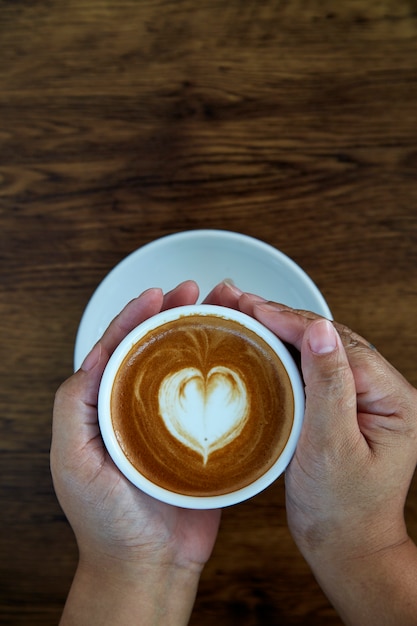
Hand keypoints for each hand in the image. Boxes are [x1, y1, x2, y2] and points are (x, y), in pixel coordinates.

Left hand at [51, 281, 220, 624]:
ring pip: (190, 366)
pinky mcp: (205, 439)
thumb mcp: (72, 458)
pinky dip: (230, 372)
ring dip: (208, 332)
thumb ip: (74, 403)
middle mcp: (142, 406)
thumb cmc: (105, 520)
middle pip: (160, 347)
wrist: (149, 565)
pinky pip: (217, 398)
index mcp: (107, 404)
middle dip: (179, 312)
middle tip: (201, 289)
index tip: (159, 293)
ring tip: (229, 307)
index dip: (138, 315)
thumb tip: (95, 355)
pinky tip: (246, 353)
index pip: (121, 346)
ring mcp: (175, 421)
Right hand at [206, 281, 416, 624]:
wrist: (342, 546)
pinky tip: (262, 341)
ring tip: (247, 311)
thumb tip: (321, 330)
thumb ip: (327, 385)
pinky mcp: (343, 406)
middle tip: (243, 301)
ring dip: (283, 330)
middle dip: (285, 318)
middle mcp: (384, 392)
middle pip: (331, 340)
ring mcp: (363, 398)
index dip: (295, 323)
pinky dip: (285, 352)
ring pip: (320, 350)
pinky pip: (313, 369)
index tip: (256, 308)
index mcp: (395, 399)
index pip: (340, 345)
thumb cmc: (341, 509)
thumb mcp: (331, 446)